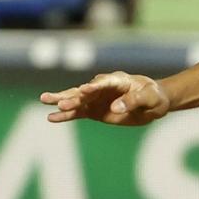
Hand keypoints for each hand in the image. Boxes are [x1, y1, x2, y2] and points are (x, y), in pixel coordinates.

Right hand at [41, 71, 170, 124]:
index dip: (94, 86)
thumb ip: (134, 101)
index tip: (84, 89)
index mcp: (118, 80)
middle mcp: (102, 87)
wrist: (153, 104)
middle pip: (84, 90)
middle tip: (57, 100)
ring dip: (62, 102)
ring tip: (44, 101)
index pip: (103, 82)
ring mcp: (96, 98)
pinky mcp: (93, 110)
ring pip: (76, 100)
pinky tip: (51, 117)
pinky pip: (77, 113)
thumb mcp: (150, 98)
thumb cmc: (154, 97)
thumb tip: (115, 107)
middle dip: (72, 95)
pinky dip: (65, 115)